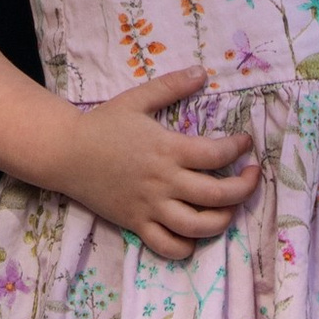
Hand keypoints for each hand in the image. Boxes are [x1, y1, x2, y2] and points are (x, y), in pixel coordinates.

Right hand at [54, 69, 257, 263]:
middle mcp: (163, 181)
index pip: (216, 154)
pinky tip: (194, 234)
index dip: (239, 149)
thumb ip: (171, 86)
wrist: (66, 152)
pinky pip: (167, 246)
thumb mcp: (137, 99)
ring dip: (223, 220)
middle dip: (245, 188)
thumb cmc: (103, 124)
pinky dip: (186, 247)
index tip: (246, 143)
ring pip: (197, 226)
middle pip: (218, 195)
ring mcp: (150, 207)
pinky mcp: (136, 224)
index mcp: (167, 149)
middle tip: (253, 176)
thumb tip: (202, 72)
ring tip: (231, 208)